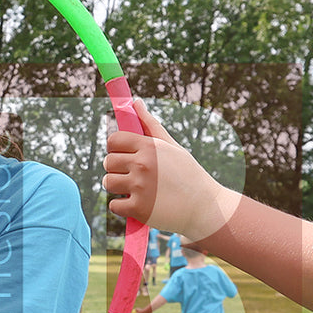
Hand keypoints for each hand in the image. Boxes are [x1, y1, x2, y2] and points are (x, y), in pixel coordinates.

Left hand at [103, 99, 236, 242]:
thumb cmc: (188, 174)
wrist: (204, 207)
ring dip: (116, 187)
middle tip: (130, 174)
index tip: (123, 155)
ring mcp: (140, 188)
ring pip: (108, 182)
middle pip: (108, 162)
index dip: (115, 148)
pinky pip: (114, 205)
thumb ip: (150, 125)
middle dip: (115, 168)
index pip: (113, 140)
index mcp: (149, 147)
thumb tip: (135, 102)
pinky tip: (136, 203)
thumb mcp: (172, 147)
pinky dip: (122, 206)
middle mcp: (142, 165)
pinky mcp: (139, 209)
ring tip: (132, 188)